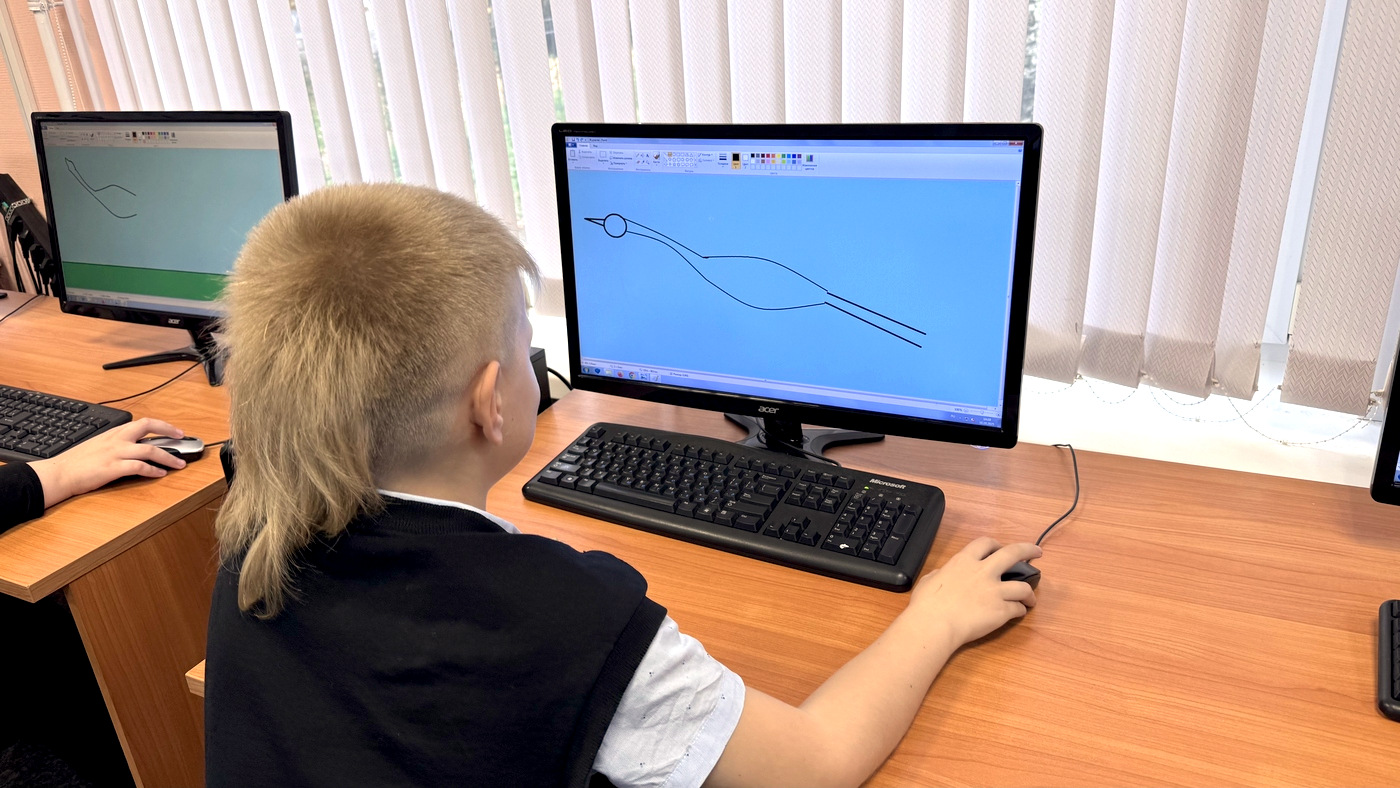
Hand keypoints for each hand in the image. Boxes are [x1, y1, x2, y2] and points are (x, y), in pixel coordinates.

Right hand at [29, 418, 186, 507]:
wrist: (59, 473)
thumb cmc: (77, 462)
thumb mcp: (99, 445)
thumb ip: (117, 443)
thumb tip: (135, 446)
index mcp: (114, 433)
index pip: (143, 422)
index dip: (162, 425)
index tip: (175, 430)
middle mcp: (117, 439)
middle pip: (148, 427)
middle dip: (169, 431)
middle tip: (183, 438)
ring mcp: (115, 453)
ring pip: (149, 449)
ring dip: (168, 457)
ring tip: (180, 464)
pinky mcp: (112, 468)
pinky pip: (139, 467)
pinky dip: (153, 470)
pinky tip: (160, 474)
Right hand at [907, 537, 1041, 647]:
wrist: (935, 625)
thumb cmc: (926, 604)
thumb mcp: (929, 580)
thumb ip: (942, 574)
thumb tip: (944, 574)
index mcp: (964, 561)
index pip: (985, 543)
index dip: (996, 544)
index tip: (1000, 548)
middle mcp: (983, 572)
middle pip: (1013, 553)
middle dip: (1028, 550)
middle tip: (1037, 553)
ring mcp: (995, 591)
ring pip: (1023, 586)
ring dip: (1029, 592)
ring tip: (1030, 598)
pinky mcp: (1001, 610)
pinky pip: (1018, 608)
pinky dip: (1020, 610)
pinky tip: (1019, 613)